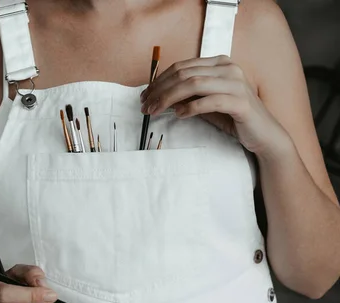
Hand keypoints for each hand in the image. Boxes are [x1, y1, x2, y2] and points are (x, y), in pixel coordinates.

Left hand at [140, 55, 289, 155]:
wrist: (262, 134)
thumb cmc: (231, 116)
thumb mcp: (206, 100)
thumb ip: (188, 93)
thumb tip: (157, 94)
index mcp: (220, 63)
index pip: (182, 67)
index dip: (159, 80)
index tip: (145, 95)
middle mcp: (229, 68)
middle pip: (184, 74)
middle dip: (160, 90)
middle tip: (146, 105)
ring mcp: (236, 84)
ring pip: (194, 85)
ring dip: (169, 98)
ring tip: (156, 111)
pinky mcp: (241, 103)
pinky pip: (210, 101)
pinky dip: (190, 108)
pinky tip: (179, 114)